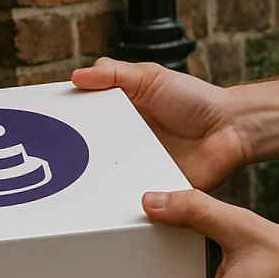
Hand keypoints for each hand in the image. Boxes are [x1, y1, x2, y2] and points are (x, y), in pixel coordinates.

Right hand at [71, 59, 248, 189]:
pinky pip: (132, 200)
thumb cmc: (195, 100)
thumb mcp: (150, 76)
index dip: (66, 125)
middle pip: (89, 153)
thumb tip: (77, 77)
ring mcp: (137, 167)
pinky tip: (108, 204)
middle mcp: (124, 143)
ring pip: (107, 179)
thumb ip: (114, 73)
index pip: (85, 121)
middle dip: (74, 158)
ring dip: (96, 182)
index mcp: (119, 114)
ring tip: (76, 186)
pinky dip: (122, 202)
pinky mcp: (153, 189)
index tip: (47, 128)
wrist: (231, 130)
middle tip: (56, 161)